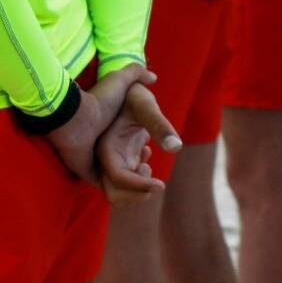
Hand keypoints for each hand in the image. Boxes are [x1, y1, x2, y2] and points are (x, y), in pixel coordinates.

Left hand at [45, 68, 140, 179]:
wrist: (76, 117)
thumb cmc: (99, 100)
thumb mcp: (121, 81)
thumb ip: (136, 73)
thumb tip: (153, 77)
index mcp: (111, 132)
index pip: (131, 146)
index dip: (143, 147)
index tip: (149, 146)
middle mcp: (103, 148)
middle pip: (128, 165)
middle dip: (142, 165)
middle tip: (148, 158)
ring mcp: (95, 162)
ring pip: (121, 180)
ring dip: (138, 179)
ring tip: (145, 168)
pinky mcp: (89, 174)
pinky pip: (110, 189)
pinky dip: (126, 189)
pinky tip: (139, 179)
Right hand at [95, 81, 179, 204]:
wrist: (125, 88)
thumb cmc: (132, 94)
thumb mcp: (146, 105)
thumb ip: (160, 125)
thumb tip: (176, 147)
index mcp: (106, 148)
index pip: (118, 179)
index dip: (139, 186)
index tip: (161, 184)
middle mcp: (104, 158)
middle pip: (113, 194)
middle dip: (137, 194)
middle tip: (155, 181)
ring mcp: (112, 160)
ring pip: (119, 191)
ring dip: (138, 187)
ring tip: (147, 163)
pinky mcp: (120, 159)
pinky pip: (127, 180)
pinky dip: (139, 178)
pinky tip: (145, 153)